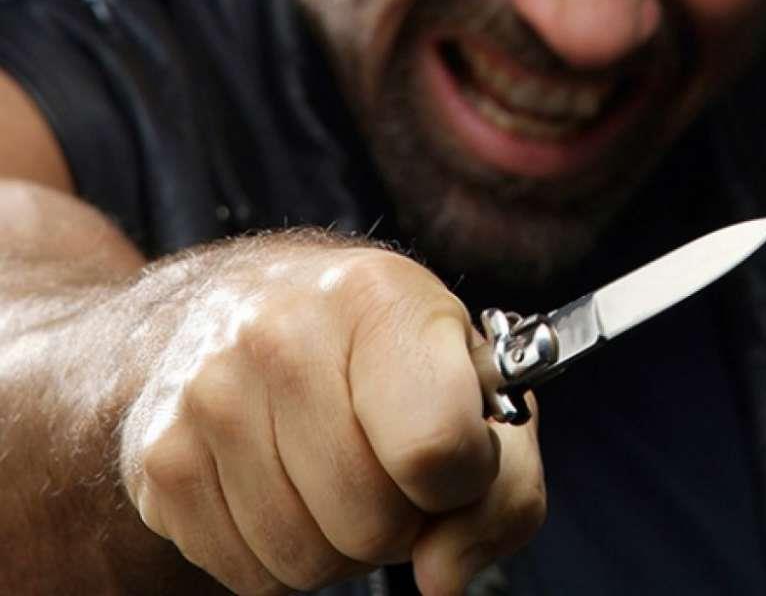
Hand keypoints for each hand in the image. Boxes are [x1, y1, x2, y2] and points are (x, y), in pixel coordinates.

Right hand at [120, 245, 545, 594]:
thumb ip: (504, 488)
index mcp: (375, 298)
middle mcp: (277, 336)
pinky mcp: (161, 461)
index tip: (455, 453)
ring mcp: (206, 400)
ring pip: (309, 562)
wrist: (236, 308)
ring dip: (338, 538)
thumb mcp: (474, 385)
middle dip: (398, 516)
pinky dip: (282, 551)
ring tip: (331, 466)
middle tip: (383, 458)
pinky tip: (283, 481)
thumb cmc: (378, 349)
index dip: (464, 479)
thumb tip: (443, 576)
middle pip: (374, 523)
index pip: (437, 447)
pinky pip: (252, 575)